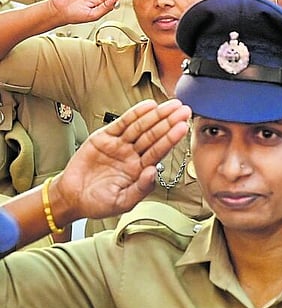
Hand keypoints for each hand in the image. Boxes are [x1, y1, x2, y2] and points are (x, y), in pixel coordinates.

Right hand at [54, 99, 190, 220]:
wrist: (71, 199)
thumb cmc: (98, 203)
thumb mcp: (123, 202)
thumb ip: (141, 188)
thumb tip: (154, 172)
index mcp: (140, 169)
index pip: (160, 150)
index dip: (171, 138)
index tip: (183, 127)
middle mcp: (132, 155)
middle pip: (154, 135)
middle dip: (169, 122)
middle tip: (184, 110)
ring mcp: (119, 145)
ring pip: (141, 127)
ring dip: (156, 115)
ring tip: (171, 105)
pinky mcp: (104, 138)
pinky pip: (122, 123)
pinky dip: (135, 114)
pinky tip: (149, 106)